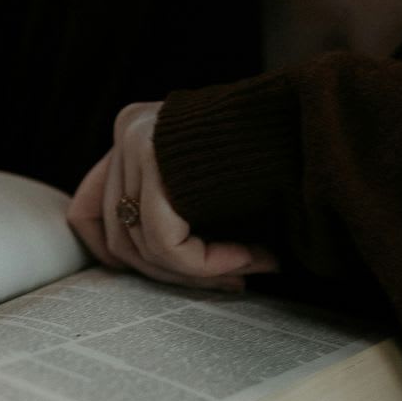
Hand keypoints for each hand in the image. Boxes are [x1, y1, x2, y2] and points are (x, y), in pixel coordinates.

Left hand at [67, 102, 278, 291]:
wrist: (313, 116)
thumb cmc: (277, 155)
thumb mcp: (213, 185)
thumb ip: (174, 212)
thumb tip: (143, 269)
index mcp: (134, 134)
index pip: (88, 209)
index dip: (113, 255)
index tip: (160, 276)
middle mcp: (127, 133)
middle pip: (118, 236)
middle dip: (173, 275)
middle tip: (229, 284)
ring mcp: (136, 141)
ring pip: (143, 246)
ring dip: (200, 273)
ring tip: (251, 268)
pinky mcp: (155, 157)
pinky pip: (166, 243)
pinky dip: (208, 264)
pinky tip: (251, 258)